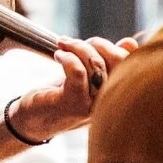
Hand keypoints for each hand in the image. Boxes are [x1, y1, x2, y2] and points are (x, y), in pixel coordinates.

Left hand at [10, 37, 133, 140]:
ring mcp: (93, 106)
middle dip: (97, 44)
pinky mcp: (73, 104)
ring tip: (62, 46)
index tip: (92, 43)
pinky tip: (58, 56)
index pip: (130, 64)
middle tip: (73, 42)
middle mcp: (110, 102)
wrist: (33, 120)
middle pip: (118, 62)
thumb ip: (108, 62)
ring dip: (77, 47)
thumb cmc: (61, 96)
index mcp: (117, 94)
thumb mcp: (87, 76)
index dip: (113, 48)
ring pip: (96, 64)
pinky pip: (77, 71)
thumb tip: (129, 43)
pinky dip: (67, 57)